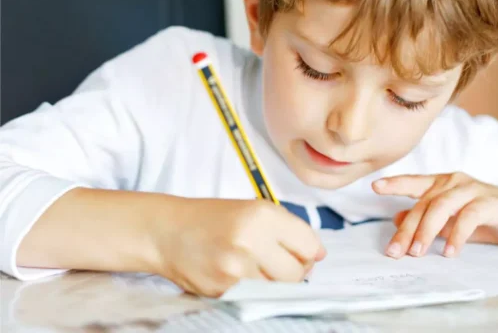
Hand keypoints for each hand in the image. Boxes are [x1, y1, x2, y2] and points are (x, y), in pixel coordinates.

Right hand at [151, 198, 324, 296]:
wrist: (167, 231)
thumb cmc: (214, 219)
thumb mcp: (254, 210)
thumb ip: (289, 230)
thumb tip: (319, 255)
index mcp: (263, 215)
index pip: (309, 245)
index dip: (309, 252)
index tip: (301, 253)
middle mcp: (251, 241)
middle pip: (297, 272)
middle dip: (294, 270)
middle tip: (278, 263)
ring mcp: (236, 269)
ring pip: (278, 289)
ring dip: (274, 283)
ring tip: (256, 267)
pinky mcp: (223, 290)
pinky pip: (256, 297)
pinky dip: (255, 290)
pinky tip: (241, 276)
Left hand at [372, 173, 497, 258]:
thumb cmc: (489, 216)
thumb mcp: (454, 219)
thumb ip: (428, 218)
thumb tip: (397, 219)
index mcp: (444, 183)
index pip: (415, 182)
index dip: (395, 183)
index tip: (374, 186)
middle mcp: (455, 181)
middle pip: (424, 204)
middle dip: (407, 230)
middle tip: (395, 252)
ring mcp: (473, 189)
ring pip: (441, 207)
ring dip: (426, 232)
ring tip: (417, 253)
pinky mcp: (490, 202)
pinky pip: (468, 217)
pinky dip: (456, 235)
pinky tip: (449, 252)